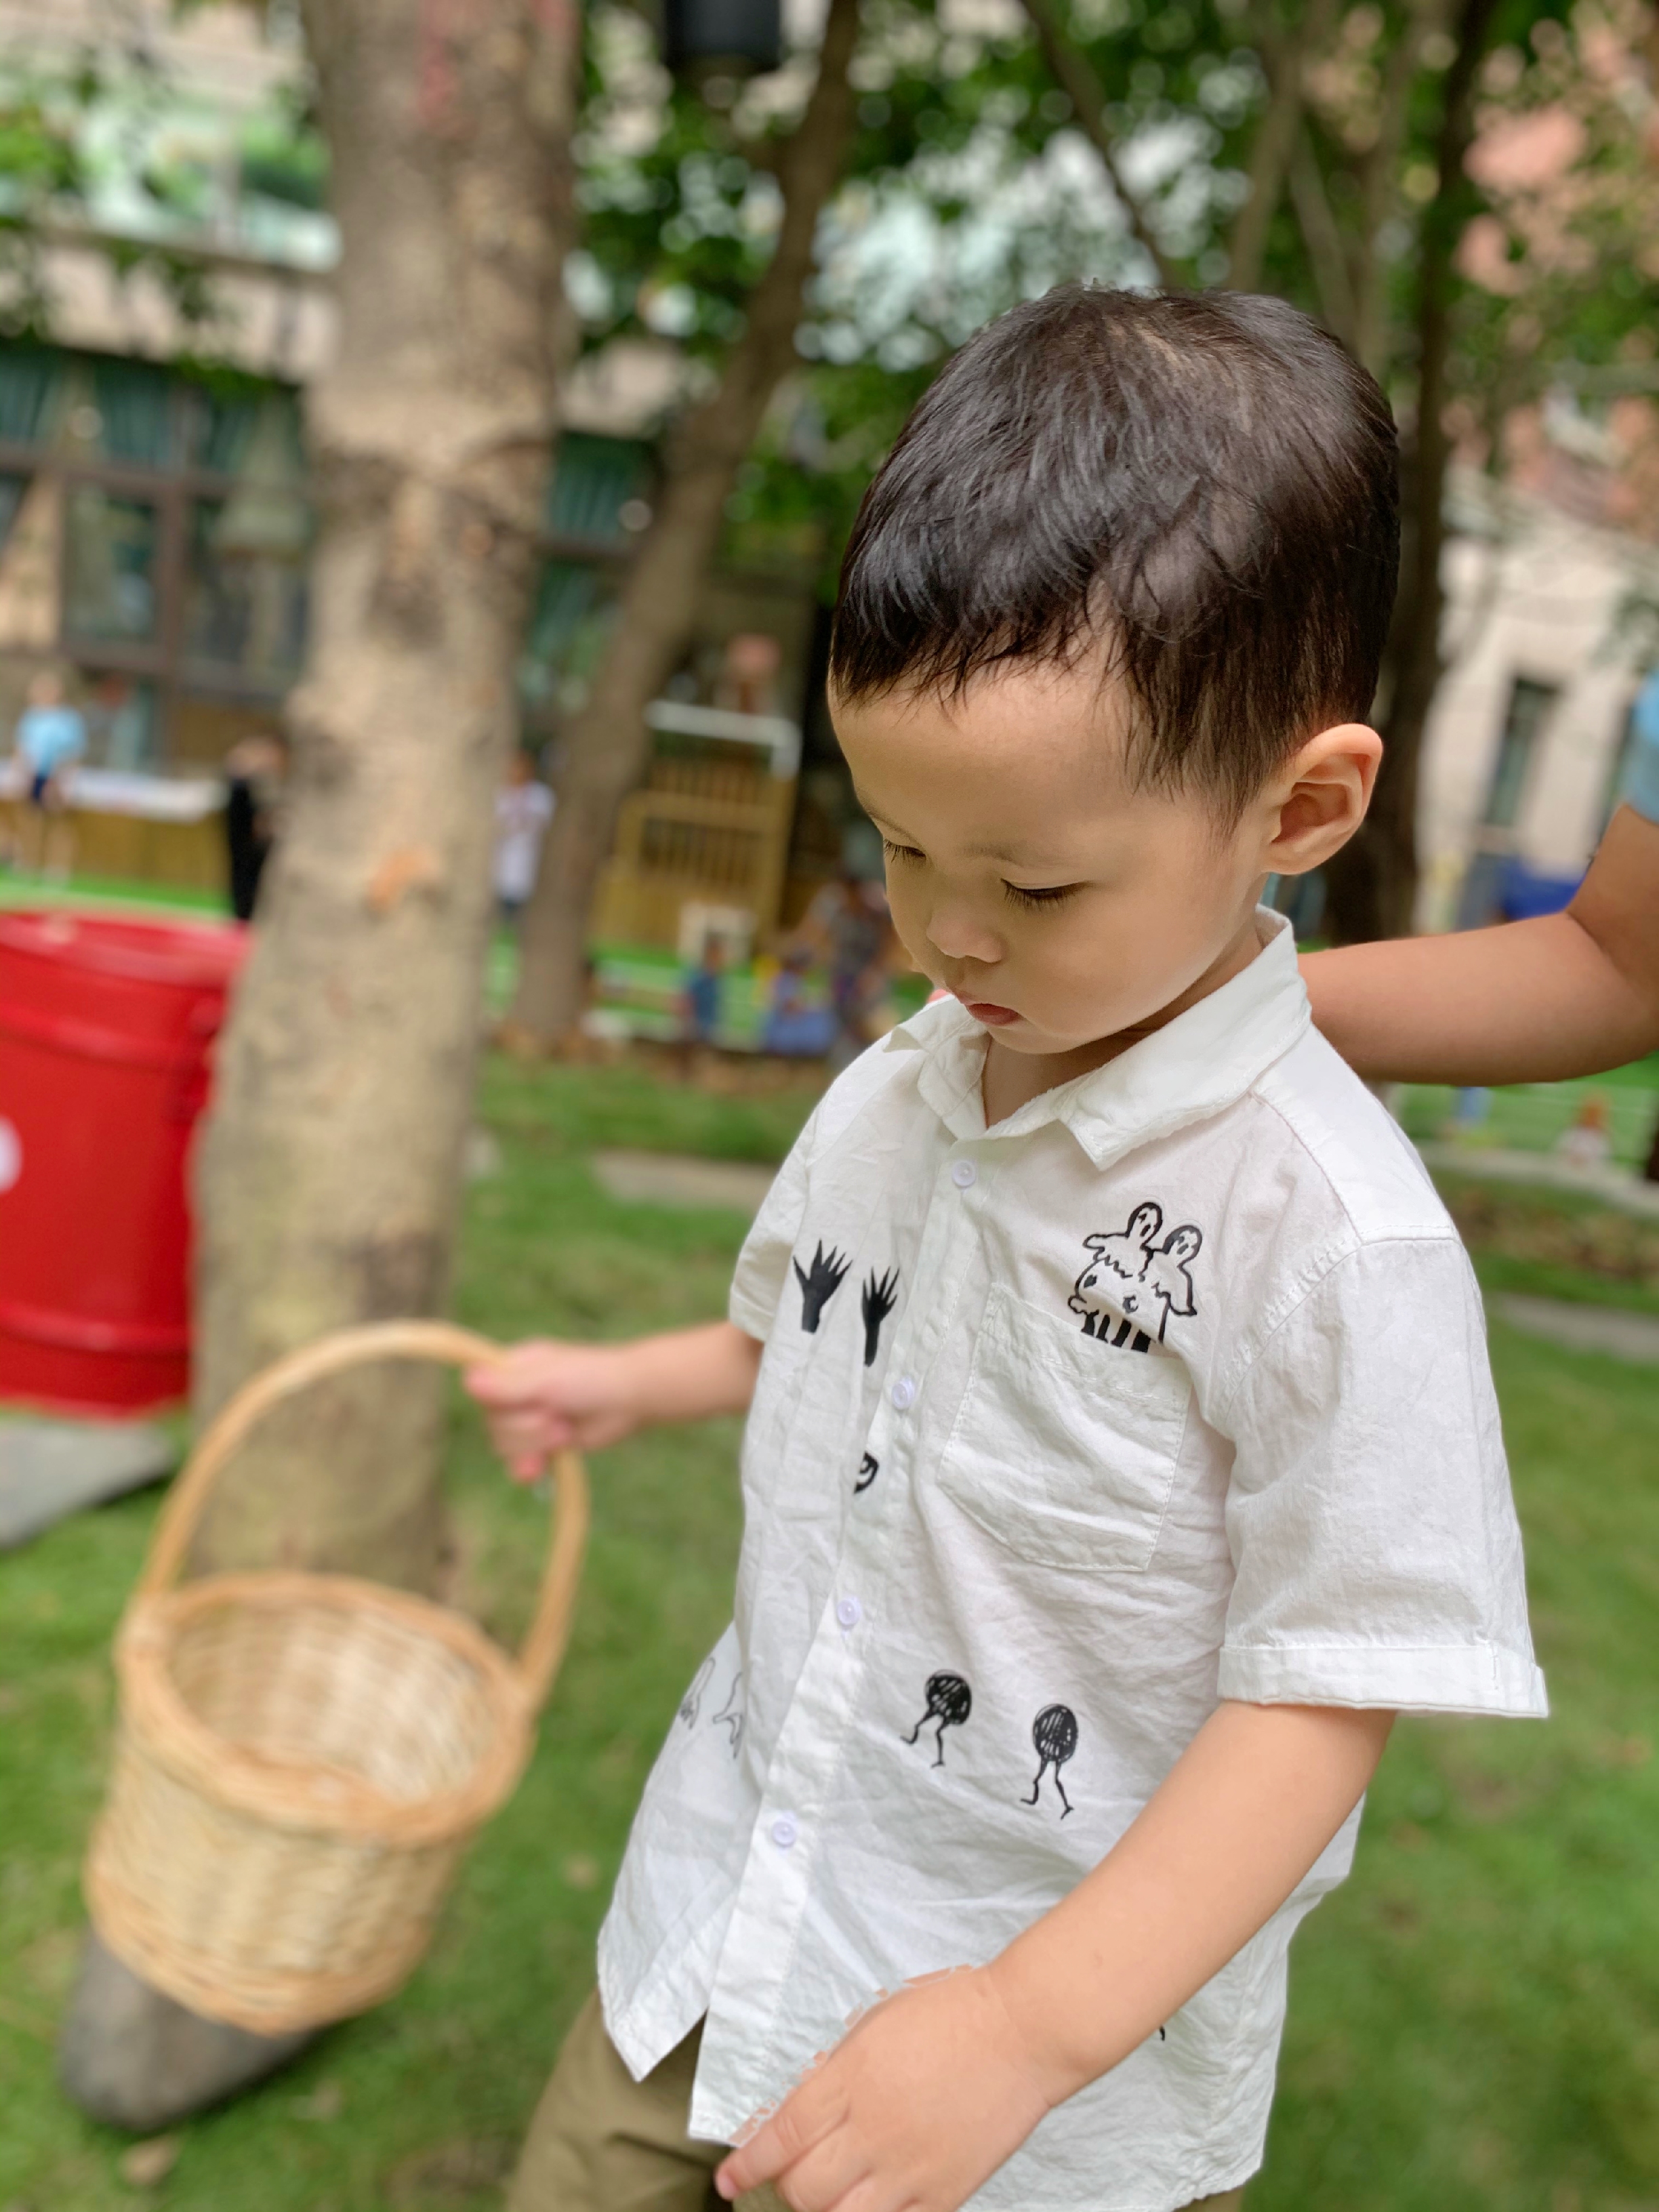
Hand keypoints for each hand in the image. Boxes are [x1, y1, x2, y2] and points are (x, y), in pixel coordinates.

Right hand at [465, 1339, 645, 1479]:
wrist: (630, 1400)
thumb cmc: (592, 1378)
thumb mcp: (548, 1380)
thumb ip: (508, 1385)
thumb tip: (468, 1379)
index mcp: (513, 1368)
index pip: (478, 1388)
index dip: (493, 1403)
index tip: (516, 1403)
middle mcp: (516, 1393)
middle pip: (493, 1424)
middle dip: (525, 1428)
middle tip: (557, 1417)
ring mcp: (530, 1420)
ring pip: (504, 1445)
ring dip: (535, 1444)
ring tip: (565, 1432)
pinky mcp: (543, 1445)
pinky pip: (519, 1463)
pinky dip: (529, 1467)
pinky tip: (541, 1467)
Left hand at [714, 1967, 1054, 2211]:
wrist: (1020, 2032)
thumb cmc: (949, 2015)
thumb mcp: (873, 2027)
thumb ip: (834, 2075)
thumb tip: (798, 2118)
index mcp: (851, 2079)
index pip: (780, 2137)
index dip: (746, 2165)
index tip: (727, 2179)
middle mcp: (874, 2129)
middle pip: (803, 2189)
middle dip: (785, 2188)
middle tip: (791, 2176)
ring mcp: (910, 2168)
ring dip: (823, 2211)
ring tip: (828, 2194)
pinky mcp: (945, 2193)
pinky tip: (871, 2204)